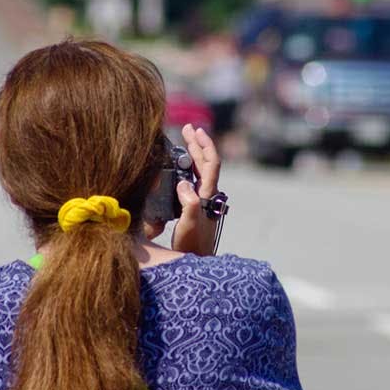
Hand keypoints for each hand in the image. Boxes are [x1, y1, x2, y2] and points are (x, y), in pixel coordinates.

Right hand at [171, 124, 221, 255]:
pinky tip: (178, 169)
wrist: (197, 261)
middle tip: (187, 128)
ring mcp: (203, 200)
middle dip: (197, 144)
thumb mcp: (190, 225)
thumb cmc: (193, 246)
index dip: (205, 145)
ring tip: (184, 142)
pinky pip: (194, 181)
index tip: (196, 131)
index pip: (211, 163)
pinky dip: (187, 169)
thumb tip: (183, 184)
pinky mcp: (196, 206)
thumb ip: (189, 204)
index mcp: (208, 195)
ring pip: (200, 171)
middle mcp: (208, 195)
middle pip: (206, 163)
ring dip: (193, 155)